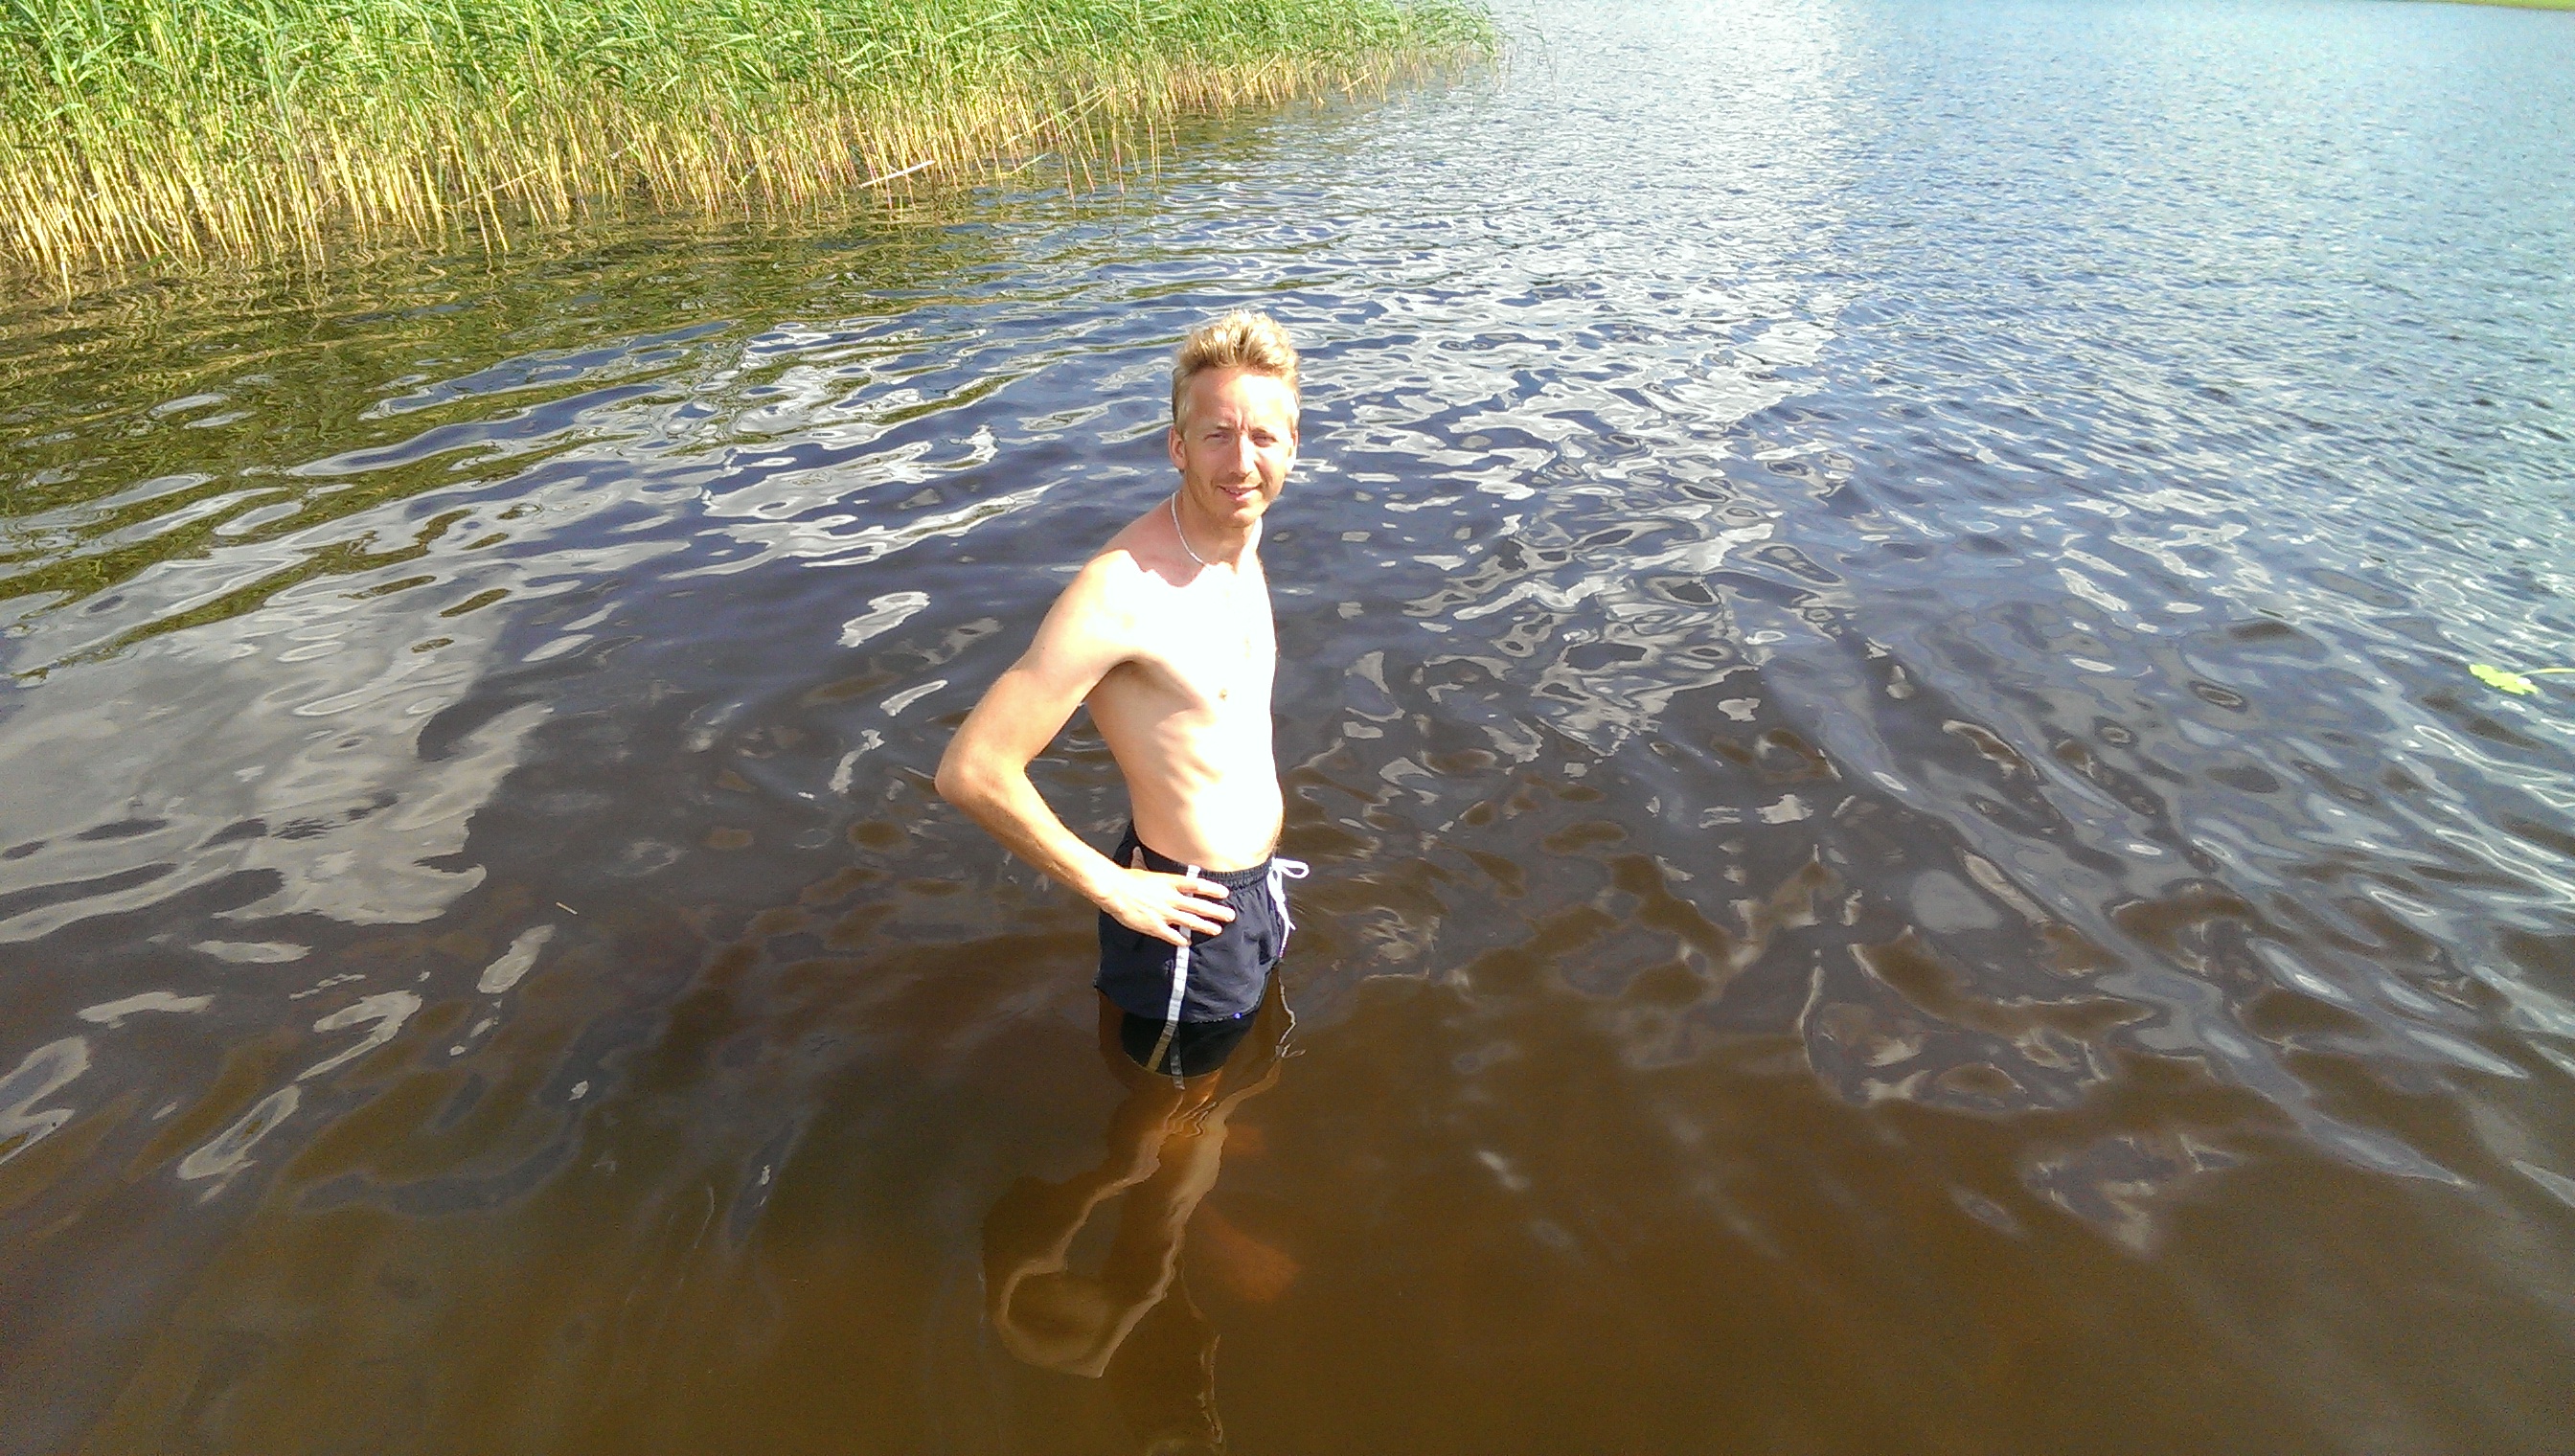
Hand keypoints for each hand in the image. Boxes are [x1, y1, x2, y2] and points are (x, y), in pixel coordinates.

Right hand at [1097, 860, 1234, 946]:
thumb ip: (1141, 862)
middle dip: (1216, 911)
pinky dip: (1181, 939)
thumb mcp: (1138, 867)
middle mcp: (1171, 898)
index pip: (1196, 885)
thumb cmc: (1126, 878)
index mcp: (1169, 882)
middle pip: (1198, 905)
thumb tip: (1136, 853)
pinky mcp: (1155, 926)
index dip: (1212, 889)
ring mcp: (1164, 913)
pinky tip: (1188, 942)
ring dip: (1205, 926)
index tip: (1225, 893)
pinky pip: (1172, 935)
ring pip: (1190, 921)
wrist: (1115, 891)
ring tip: (1217, 929)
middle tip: (1230, 915)